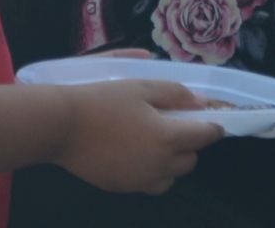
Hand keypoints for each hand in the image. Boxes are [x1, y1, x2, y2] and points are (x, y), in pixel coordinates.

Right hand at [53, 74, 222, 194]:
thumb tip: (200, 102)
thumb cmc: (103, 100)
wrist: (61, 126)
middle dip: (190, 144)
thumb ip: (175, 93)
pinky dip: (151, 172)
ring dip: (171, 162)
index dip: (213, 126)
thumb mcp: (142, 86)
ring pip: (171, 177)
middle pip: (190, 161)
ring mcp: (139, 181)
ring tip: (155, 142)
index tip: (213, 118)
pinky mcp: (121, 188)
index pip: (205, 136)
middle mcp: (158, 165)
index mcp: (168, 138)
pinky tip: (135, 153)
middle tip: (175, 125)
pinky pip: (148, 184)